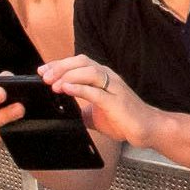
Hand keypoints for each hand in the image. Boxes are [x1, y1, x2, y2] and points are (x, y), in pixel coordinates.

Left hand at [42, 55, 158, 146]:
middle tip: (44, 77)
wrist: (147, 127)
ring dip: (68, 76)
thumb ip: (81, 109)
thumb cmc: (124, 119)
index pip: (79, 63)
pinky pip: (96, 92)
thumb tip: (63, 113)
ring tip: (53, 84)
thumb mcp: (96, 113)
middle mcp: (108, 78)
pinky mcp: (116, 101)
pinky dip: (79, 89)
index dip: (59, 64)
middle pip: (82, 62)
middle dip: (61, 67)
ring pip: (89, 72)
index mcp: (103, 78)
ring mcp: (114, 88)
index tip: (42, 70)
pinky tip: (66, 90)